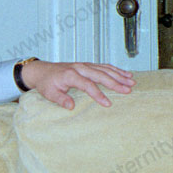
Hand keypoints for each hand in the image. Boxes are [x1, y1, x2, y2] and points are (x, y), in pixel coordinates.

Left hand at [18, 60, 134, 109]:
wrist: (41, 71)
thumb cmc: (46, 84)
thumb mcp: (49, 93)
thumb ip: (60, 99)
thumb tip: (71, 106)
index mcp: (70, 75)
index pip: (88, 85)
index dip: (98, 94)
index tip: (108, 104)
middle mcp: (79, 68)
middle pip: (100, 75)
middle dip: (115, 83)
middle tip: (128, 90)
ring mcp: (84, 65)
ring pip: (104, 69)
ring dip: (119, 75)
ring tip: (132, 81)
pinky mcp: (86, 65)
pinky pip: (103, 66)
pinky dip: (115, 69)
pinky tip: (125, 73)